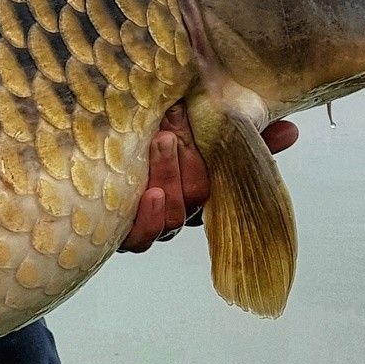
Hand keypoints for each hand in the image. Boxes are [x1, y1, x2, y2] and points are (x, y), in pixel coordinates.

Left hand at [119, 105, 298, 252]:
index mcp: (193, 189)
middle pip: (197, 200)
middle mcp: (172, 208)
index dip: (230, 166)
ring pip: (172, 217)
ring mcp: (145, 223)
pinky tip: (149, 192)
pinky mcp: (116, 232)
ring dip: (170, 177)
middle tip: (176, 125)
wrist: (73, 157)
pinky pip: (139, 238)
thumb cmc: (139, 139)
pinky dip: (148, 218)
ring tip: (162, 140)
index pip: (220, 189)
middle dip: (192, 162)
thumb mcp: (188, 128)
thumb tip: (290, 130)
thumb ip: (241, 133)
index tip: (229, 132)